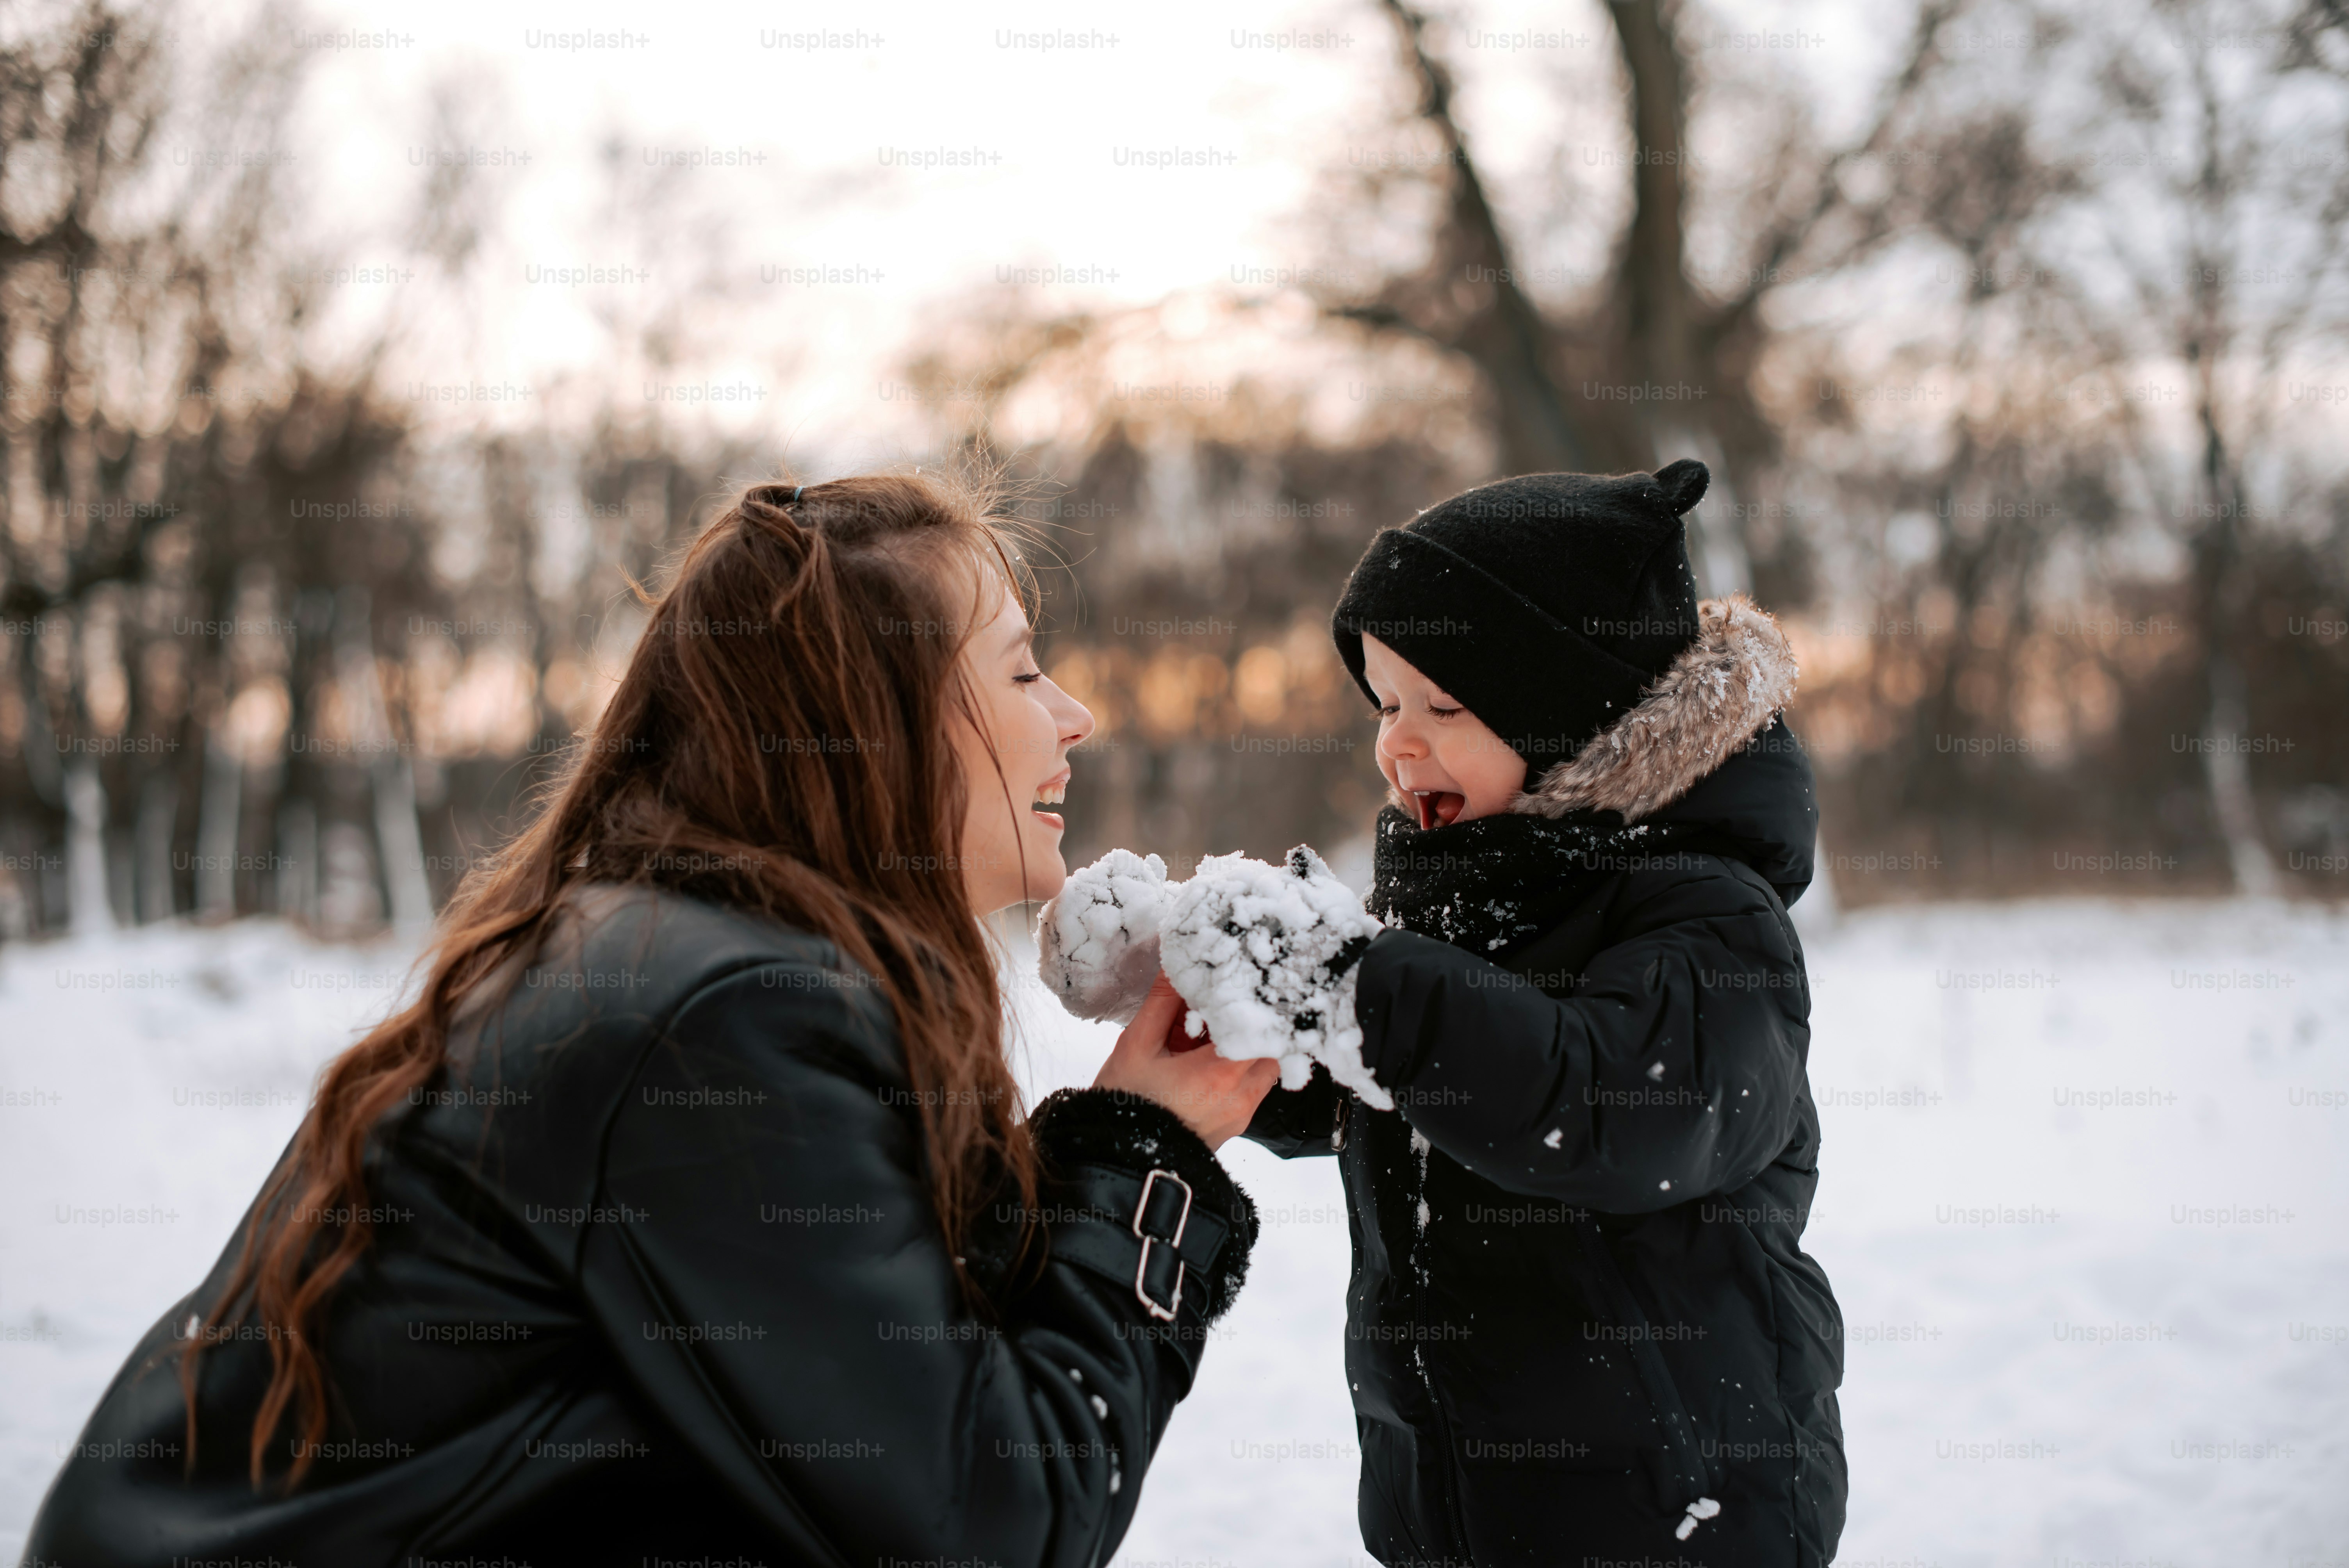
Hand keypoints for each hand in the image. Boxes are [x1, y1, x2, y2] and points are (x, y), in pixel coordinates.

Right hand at [1092, 974, 1279, 1149]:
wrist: (1119, 1160)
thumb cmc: (1125, 1105)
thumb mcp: (1137, 1045)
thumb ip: (1162, 1001)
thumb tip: (1177, 966)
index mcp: (1219, 1072)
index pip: (1261, 1024)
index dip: (1253, 1002)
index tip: (1240, 986)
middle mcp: (1240, 1096)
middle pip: (1270, 1045)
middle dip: (1251, 1023)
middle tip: (1226, 1008)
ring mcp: (1240, 1114)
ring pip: (1264, 1067)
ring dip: (1245, 1047)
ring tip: (1212, 1035)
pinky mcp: (1234, 1125)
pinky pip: (1251, 1089)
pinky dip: (1238, 1071)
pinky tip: (1206, 1061)